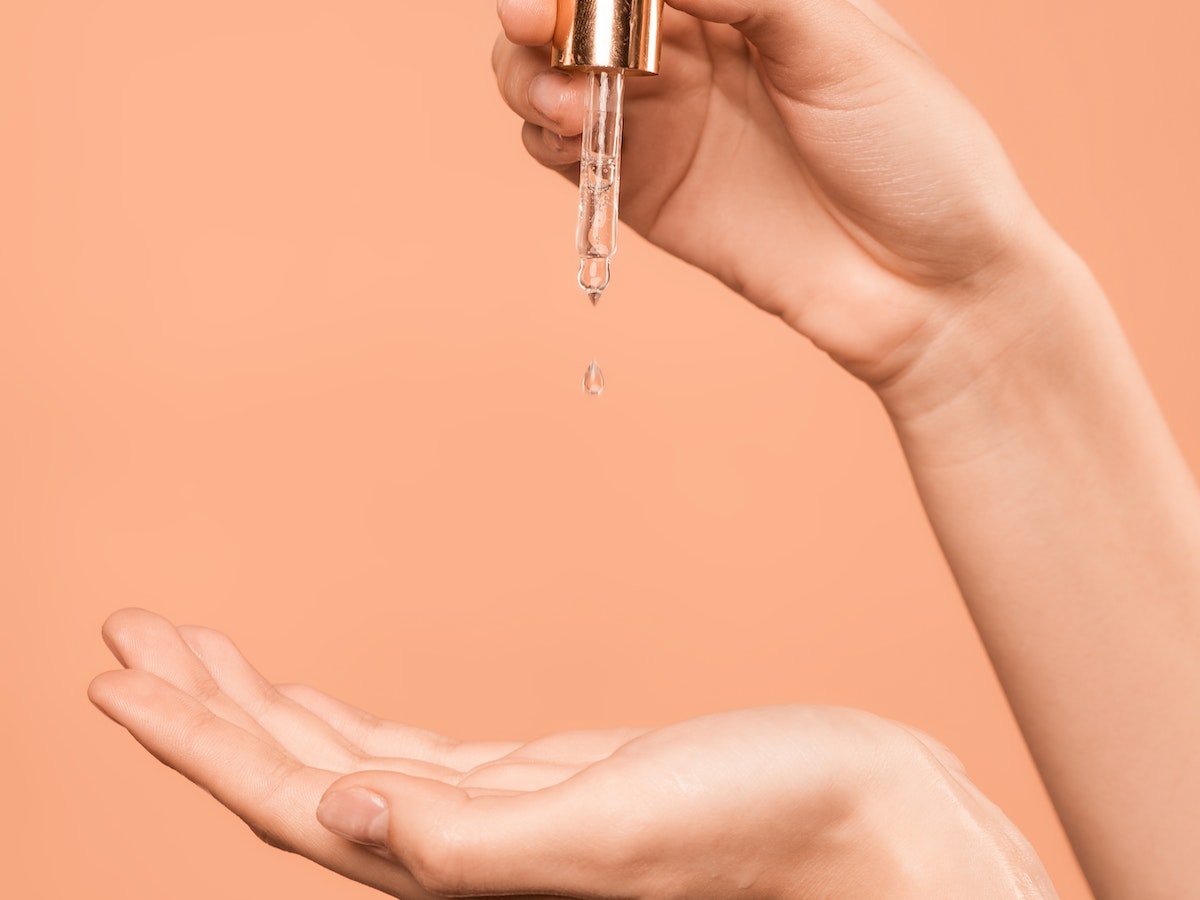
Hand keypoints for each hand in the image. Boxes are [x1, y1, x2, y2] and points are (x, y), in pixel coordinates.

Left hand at [90, 609, 1055, 898]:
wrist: (865, 822)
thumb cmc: (762, 833)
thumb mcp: (609, 837)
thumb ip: (466, 845)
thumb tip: (334, 816)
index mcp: (459, 874)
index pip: (287, 804)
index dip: (196, 741)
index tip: (120, 673)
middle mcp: (461, 855)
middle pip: (296, 778)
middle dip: (208, 708)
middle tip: (131, 636)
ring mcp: (500, 819)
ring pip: (346, 761)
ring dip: (264, 707)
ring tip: (191, 651)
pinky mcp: (543, 786)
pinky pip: (411, 753)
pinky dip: (346, 722)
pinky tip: (312, 707)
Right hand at [494, 0, 1063, 393]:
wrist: (927, 288)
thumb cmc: (915, 152)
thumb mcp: (840, 40)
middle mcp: (694, 49)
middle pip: (581, 10)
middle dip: (544, 10)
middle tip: (535, 22)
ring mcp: (664, 121)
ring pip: (555, 74)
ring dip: (531, 73)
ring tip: (564, 98)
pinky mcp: (646, 192)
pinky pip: (566, 151)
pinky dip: (545, 133)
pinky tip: (568, 131)